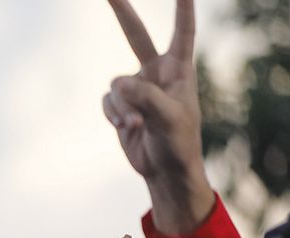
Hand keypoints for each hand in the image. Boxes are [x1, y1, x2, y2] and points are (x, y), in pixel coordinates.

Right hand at [103, 0, 212, 232]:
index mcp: (179, 70)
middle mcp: (156, 72)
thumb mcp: (169, 118)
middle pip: (136, 35)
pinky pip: (108, 101)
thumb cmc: (179, 142)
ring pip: (116, 85)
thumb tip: (118, 83)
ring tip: (135, 125)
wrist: (165, 169)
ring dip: (122, 107)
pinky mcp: (121, 105)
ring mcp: (137, 88)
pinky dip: (114, 115)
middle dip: (122, 13)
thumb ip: (146, 96)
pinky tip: (127, 128)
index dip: (182, 9)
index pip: (182, 32)